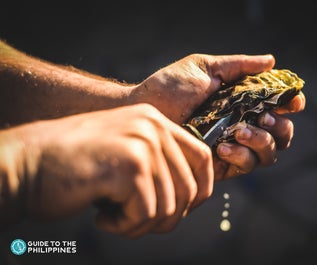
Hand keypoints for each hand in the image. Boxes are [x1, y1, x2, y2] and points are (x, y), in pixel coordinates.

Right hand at [9, 104, 212, 236]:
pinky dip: (125, 226)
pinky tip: (102, 217)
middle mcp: (152, 126)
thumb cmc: (74, 166)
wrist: (27, 164)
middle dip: (167, 218)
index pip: (202, 157)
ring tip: (114, 218)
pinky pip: (146, 214)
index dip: (201, 190)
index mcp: (154, 121)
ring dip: (141, 225)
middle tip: (134, 222)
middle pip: (188, 188)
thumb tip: (192, 196)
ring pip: (169, 207)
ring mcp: (142, 144)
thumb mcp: (124, 153)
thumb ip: (158, 165)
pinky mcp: (129, 166)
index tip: (183, 210)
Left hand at [131, 54, 305, 179]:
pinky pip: (245, 167)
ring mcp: (234, 146)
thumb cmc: (172, 85)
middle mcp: (243, 124)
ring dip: (261, 142)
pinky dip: (241, 156)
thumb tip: (271, 61)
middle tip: (263, 118)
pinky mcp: (221, 165)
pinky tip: (222, 146)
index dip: (291, 105)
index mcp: (243, 101)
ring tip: (238, 131)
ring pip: (268, 154)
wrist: (145, 108)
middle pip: (281, 134)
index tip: (292, 102)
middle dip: (279, 127)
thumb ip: (239, 66)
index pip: (278, 107)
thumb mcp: (206, 68)